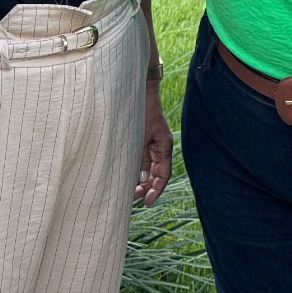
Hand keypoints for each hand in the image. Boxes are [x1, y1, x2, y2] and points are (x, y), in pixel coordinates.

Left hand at [135, 81, 172, 205]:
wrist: (137, 90)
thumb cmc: (140, 110)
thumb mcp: (140, 136)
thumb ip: (140, 158)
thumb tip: (141, 180)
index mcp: (164, 146)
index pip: (163, 175)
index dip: (156, 190)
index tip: (146, 202)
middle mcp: (160, 146)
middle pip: (156, 174)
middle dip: (146, 187)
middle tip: (132, 197)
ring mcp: (152, 143)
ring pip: (148, 168)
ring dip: (140, 179)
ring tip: (128, 190)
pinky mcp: (143, 139)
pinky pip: (142, 159)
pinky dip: (137, 169)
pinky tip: (127, 174)